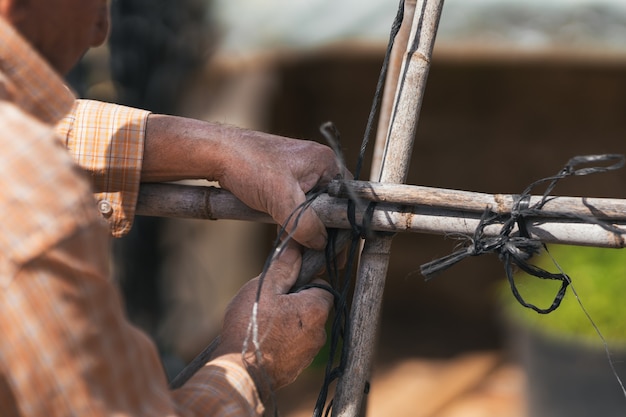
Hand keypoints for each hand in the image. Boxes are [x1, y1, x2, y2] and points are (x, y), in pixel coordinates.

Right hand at [212, 240, 332, 398]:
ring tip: (263, 325)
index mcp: (316, 308)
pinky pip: (295, 347)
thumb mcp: (263, 287)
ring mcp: (310, 353)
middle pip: (312, 307)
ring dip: (288, 323)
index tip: (283, 286)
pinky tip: (263, 341)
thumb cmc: (250, 328)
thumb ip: (283, 267)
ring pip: (303, 328)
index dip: (302, 283)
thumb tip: (296, 248)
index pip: (321, 286)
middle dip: (294, 303)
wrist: (240, 374)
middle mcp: (320, 332)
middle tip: (269, 305)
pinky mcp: (298, 368)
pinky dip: (283, 342)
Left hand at [217, 129, 341, 249]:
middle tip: (323, 257)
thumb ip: (305, 223)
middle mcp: (316, 165)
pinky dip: (293, 221)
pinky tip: (290, 239)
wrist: (215, 153)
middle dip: (326, 230)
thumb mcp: (282, 198)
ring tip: (307, 253)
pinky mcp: (282, 181)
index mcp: (326, 162)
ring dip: (308, 228)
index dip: (344, 226)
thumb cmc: (249, 164)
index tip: (339, 249)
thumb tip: (321, 244)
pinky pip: (296, 205)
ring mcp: (299, 172)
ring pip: (312, 208)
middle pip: (331, 205)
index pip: (347, 199)